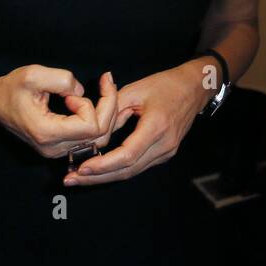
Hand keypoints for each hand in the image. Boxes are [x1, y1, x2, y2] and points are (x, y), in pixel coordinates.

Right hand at [0, 66, 118, 159]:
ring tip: (104, 89)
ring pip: (100, 138)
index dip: (90, 105)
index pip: (90, 126)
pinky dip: (100, 119)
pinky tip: (99, 101)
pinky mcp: (61, 146)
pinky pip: (90, 138)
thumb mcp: (34, 74)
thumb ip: (63, 80)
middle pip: (100, 134)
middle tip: (105, 80)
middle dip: (109, 105)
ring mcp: (57, 150)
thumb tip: (82, 92)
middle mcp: (54, 148)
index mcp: (47, 133)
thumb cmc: (11, 88)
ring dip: (107, 112)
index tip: (70, 93)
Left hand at [65, 60, 211, 186]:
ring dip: (105, 177)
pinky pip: (138, 166)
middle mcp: (164, 145)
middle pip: (127, 170)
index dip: (102, 165)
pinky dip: (117, 170)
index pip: (127, 155)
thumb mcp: (135, 91)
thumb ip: (112, 113)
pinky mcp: (165, 154)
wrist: (194, 88)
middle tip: (70, 180)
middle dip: (97, 178)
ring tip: (79, 179)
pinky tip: (99, 170)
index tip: (81, 168)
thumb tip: (93, 134)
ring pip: (132, 172)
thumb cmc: (165, 85)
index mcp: (157, 127)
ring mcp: (167, 152)